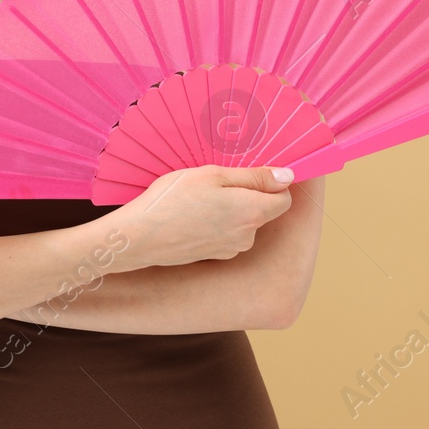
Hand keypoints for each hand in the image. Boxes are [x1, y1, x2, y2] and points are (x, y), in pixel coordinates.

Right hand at [110, 164, 294, 268]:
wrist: (140, 236)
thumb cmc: (173, 200)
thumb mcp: (213, 175)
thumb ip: (255, 176)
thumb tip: (288, 177)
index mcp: (252, 212)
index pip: (284, 199)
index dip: (273, 183)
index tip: (252, 172)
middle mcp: (247, 236)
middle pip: (262, 210)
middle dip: (247, 194)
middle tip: (214, 181)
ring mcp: (231, 249)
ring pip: (243, 222)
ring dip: (230, 209)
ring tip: (198, 198)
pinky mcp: (215, 256)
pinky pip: (226, 235)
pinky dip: (216, 224)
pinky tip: (192, 215)